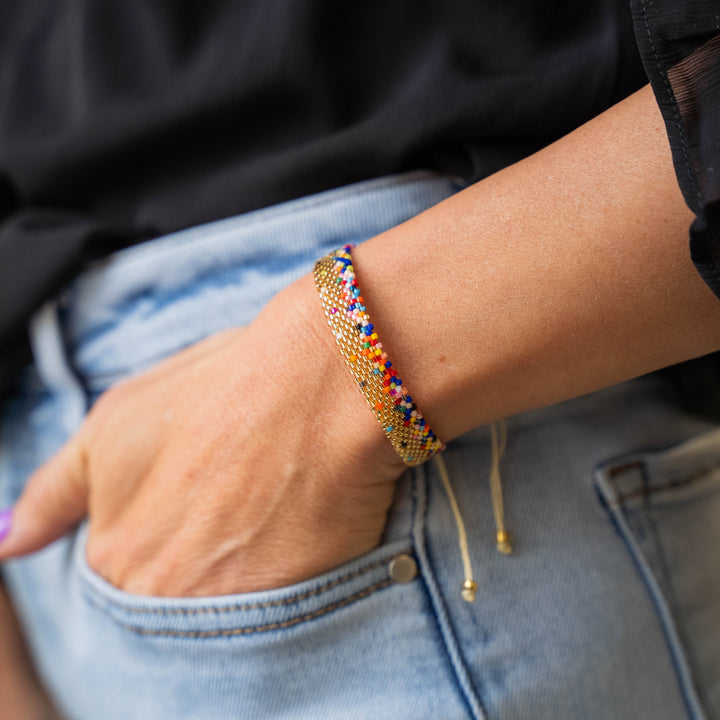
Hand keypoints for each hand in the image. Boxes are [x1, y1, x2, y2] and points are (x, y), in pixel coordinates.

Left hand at [0, 274, 405, 595]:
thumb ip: (56, 491)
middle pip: (172, 597)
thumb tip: (7, 543)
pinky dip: (286, 584)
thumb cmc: (219, 389)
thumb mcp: (116, 423)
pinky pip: (278, 617)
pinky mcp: (292, 611)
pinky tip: (301, 530)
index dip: (168, 533)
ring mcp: (227, 608)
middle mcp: (158, 593)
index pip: (126, 573)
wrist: (317, 384)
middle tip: (236, 505)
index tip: (197, 503)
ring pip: (222, 612)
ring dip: (241, 576)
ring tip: (270, 514)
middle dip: (196, 559)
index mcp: (112, 551)